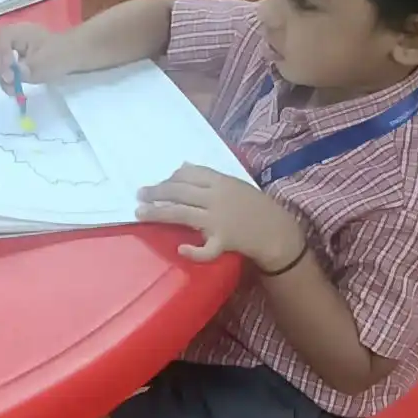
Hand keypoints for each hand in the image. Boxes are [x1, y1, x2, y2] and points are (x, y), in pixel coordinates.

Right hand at [0, 22, 74, 92]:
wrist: (75, 55)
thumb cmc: (61, 54)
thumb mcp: (45, 63)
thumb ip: (26, 69)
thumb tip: (13, 76)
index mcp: (20, 31)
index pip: (2, 38)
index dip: (2, 55)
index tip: (10, 72)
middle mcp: (13, 37)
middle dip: (1, 70)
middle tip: (9, 85)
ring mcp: (13, 47)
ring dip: (3, 77)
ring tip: (12, 91)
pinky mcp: (15, 57)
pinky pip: (6, 67)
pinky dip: (8, 78)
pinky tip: (14, 88)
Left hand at [135, 164, 303, 268]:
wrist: (278, 232)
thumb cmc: (255, 207)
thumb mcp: (235, 184)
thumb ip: (209, 177)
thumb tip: (182, 166)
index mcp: (221, 182)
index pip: (189, 174)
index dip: (170, 178)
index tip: (159, 183)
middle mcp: (217, 198)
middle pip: (179, 192)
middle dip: (156, 192)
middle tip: (139, 194)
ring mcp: (219, 220)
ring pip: (182, 214)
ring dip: (158, 213)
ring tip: (140, 213)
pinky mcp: (224, 241)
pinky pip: (206, 248)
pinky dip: (194, 251)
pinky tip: (181, 249)